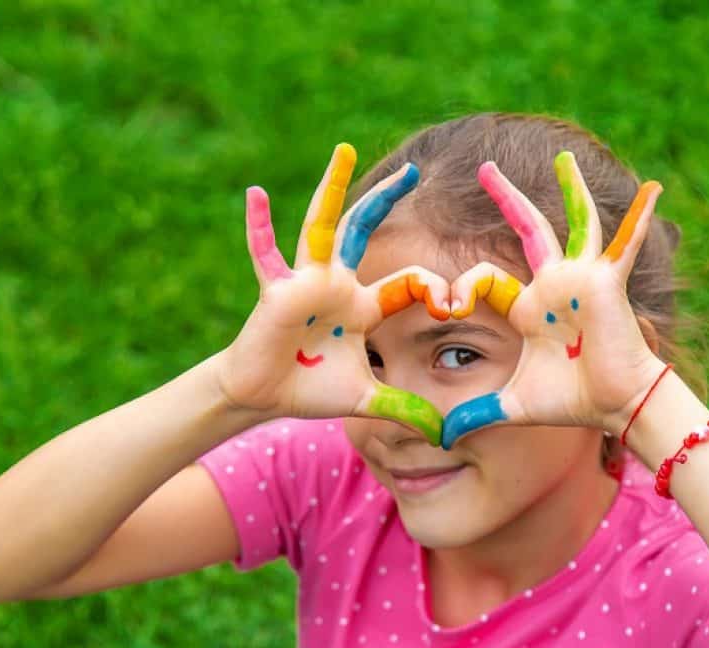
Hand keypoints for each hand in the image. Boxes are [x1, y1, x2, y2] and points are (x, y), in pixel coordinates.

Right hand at [219, 144, 450, 444]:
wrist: (264, 396)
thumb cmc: (310, 389)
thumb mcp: (365, 398)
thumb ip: (402, 408)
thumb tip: (442, 435)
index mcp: (363, 304)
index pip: (408, 283)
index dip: (434, 290)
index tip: (454, 304)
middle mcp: (337, 282)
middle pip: (365, 232)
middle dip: (387, 199)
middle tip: (413, 170)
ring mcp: (307, 281)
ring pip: (323, 227)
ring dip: (333, 189)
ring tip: (345, 152)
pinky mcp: (278, 290)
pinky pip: (266, 254)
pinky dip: (258, 226)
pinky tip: (254, 193)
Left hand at [441, 152, 666, 448]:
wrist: (615, 405)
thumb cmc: (570, 401)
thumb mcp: (512, 404)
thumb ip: (476, 414)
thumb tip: (442, 436)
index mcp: (527, 306)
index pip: (484, 278)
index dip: (459, 289)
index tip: (445, 306)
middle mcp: (553, 283)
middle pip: (527, 228)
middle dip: (506, 197)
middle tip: (484, 168)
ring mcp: (581, 278)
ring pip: (574, 222)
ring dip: (569, 189)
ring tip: (561, 157)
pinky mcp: (607, 282)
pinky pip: (624, 244)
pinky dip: (639, 218)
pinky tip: (653, 188)